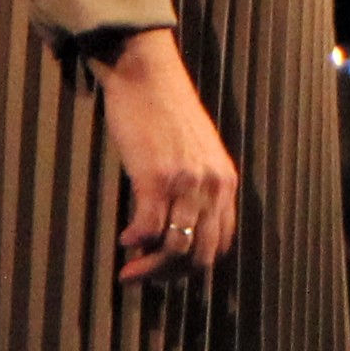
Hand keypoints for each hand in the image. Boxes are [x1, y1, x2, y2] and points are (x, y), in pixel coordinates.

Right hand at [94, 30, 240, 283]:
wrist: (147, 73)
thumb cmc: (165, 110)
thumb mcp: (197, 151)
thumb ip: (198, 184)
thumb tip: (180, 221)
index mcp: (225, 181)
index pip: (220, 243)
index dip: (193, 265)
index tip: (168, 269)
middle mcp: (212, 186)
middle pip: (200, 255)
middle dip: (170, 275)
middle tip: (143, 277)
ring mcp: (185, 182)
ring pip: (175, 249)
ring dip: (149, 268)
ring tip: (129, 269)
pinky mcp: (155, 176)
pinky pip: (148, 228)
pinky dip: (135, 242)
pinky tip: (124, 239)